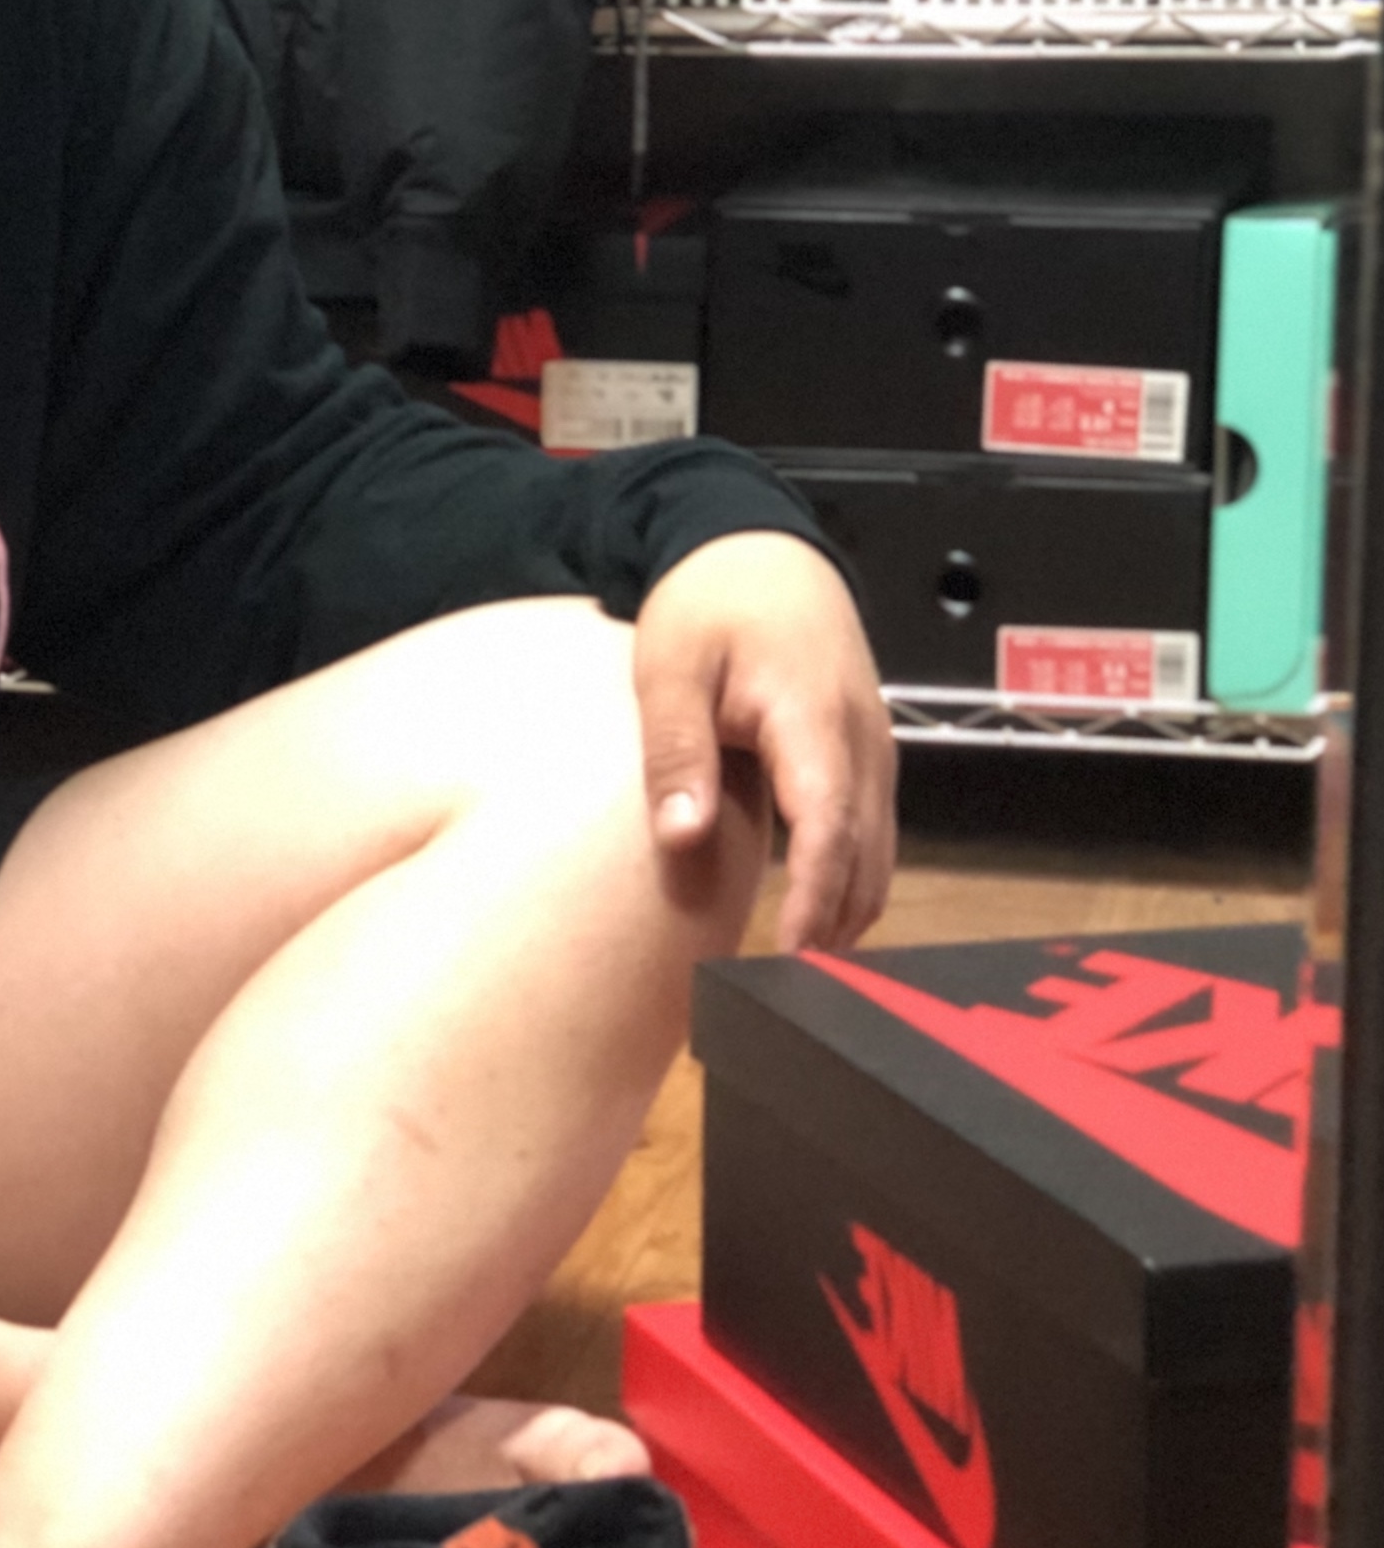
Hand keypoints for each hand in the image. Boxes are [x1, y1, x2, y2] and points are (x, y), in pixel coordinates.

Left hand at [632, 531, 893, 952]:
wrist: (757, 552)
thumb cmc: (707, 606)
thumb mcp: (670, 671)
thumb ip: (677, 754)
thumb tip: (682, 837)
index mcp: (811, 716)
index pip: (827, 823)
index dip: (814, 895)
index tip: (792, 954)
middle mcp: (859, 737)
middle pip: (863, 850)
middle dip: (834, 923)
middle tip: (794, 995)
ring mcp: (872, 746)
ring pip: (878, 848)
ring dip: (848, 909)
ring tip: (805, 976)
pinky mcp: (866, 753)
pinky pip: (871, 830)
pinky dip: (852, 879)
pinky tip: (818, 922)